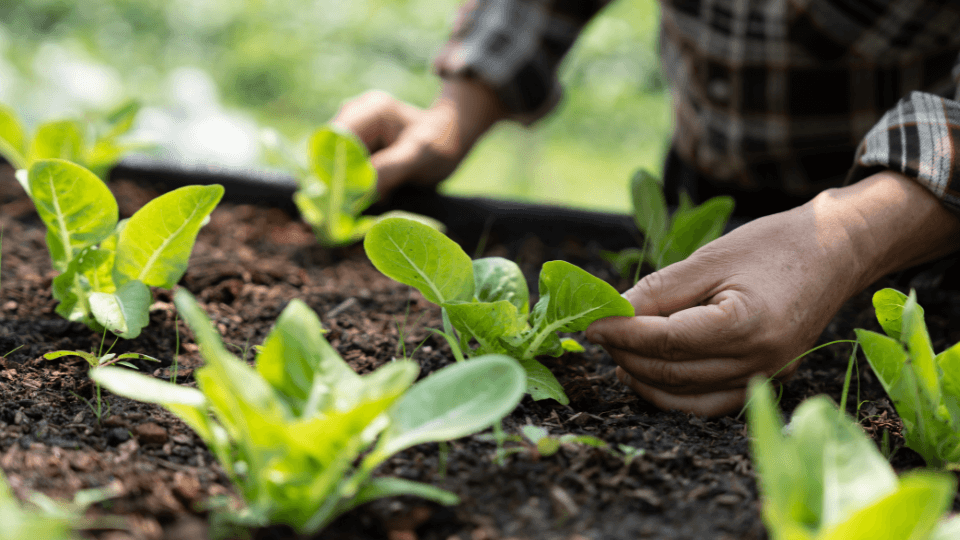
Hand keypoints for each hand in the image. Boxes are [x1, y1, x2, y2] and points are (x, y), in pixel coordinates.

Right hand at [332, 79, 504, 195]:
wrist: (451, 137)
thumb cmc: (441, 142)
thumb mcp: (420, 156)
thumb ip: (390, 169)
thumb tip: (358, 191)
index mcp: (371, 110)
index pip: (334, 139)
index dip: (330, 168)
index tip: (335, 199)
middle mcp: (355, 115)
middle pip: (327, 152)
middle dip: (332, 181)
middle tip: (339, 213)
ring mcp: (353, 131)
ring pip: (332, 163)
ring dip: (340, 187)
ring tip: (349, 211)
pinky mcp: (356, 147)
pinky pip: (343, 169)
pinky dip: (349, 187)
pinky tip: (359, 203)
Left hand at [586, 171, 959, 416]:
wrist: (834, 252)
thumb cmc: (774, 245)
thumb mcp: (710, 258)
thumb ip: (660, 290)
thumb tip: (614, 311)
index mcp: (745, 325)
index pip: (666, 340)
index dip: (622, 333)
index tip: (590, 323)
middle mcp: (758, 361)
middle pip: (673, 372)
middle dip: (626, 355)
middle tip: (598, 335)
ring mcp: (766, 376)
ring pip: (688, 397)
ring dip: (645, 379)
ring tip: (617, 356)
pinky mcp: (767, 380)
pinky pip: (711, 403)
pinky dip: (675, 394)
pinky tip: (650, 375)